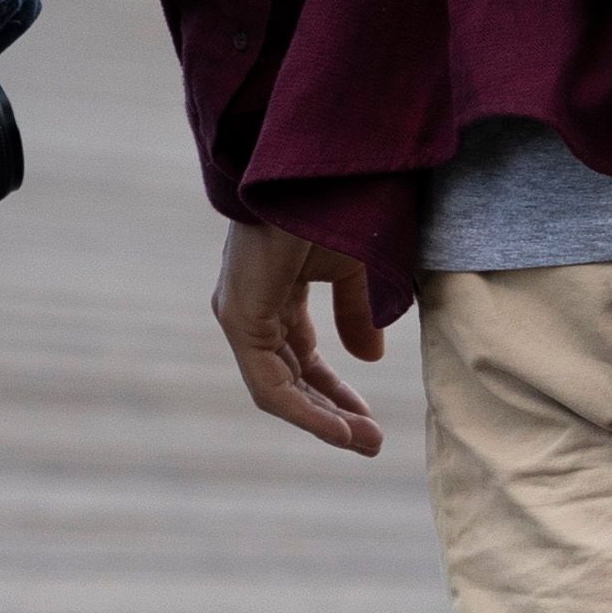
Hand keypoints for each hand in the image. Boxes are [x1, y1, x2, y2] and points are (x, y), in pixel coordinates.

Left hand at [211, 217, 389, 455]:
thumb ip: (355, 313)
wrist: (317, 170)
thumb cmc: (334, 204)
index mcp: (276, 290)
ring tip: (363, 442)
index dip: (337, 392)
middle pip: (291, 376)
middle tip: (371, 442)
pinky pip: (270, 385)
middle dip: (333, 413)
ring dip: (322, 420)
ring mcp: (242, 312)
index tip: (371, 421)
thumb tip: (367, 358)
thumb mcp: (353, 268)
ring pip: (279, 388)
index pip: (302, 356)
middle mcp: (254, 305)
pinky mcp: (240, 318)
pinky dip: (305, 411)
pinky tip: (341, 429)